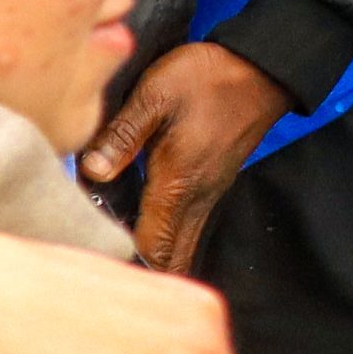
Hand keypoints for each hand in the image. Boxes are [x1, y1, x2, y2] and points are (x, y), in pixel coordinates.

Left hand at [81, 41, 295, 272]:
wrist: (262, 68)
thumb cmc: (209, 78)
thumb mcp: (156, 95)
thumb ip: (122, 135)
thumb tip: (90, 172)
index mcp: (178, 181)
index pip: (152, 245)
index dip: (126, 266)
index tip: (99, 279)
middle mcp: (197, 197)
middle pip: (172, 257)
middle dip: (143, 276)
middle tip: (104, 285)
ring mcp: (208, 193)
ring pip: (182, 246)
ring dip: (156, 261)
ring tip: (117, 268)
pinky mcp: (210, 183)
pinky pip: (188, 228)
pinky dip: (167, 243)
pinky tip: (143, 237)